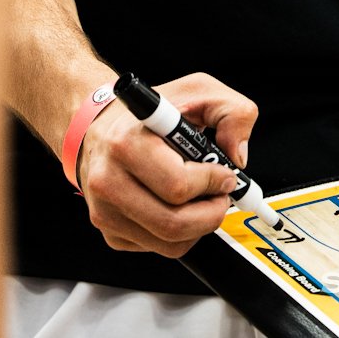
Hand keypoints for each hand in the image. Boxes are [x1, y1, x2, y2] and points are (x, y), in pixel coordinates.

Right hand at [77, 72, 259, 257]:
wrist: (100, 126)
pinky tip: (180, 206)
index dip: (212, 183)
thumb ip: (233, 113)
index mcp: (128, 141)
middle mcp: (109, 179)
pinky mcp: (109, 232)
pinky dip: (180, 234)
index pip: (178, 184)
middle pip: (173, 222)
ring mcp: (105, 210)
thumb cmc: (149, 113)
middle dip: (211, 213)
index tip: (226, 175)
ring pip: (168, 242)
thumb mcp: (198, 90)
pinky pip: (156, 247)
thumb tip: (238, 156)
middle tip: (222, 195)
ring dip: (199, 226)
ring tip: (205, 200)